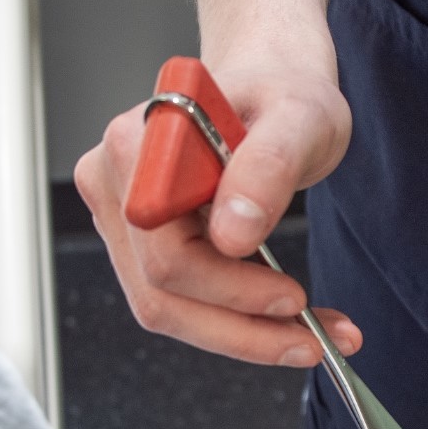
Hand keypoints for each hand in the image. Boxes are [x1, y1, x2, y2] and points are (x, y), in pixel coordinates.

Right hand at [74, 60, 360, 366]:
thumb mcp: (300, 119)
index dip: (229, 289)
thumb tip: (233, 235)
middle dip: (243, 329)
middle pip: (161, 292)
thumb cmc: (282, 94)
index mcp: (139, 145)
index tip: (294, 298)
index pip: (167, 252)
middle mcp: (114, 182)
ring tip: (310, 338)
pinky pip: (178, 301)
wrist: (273, 88)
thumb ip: (267, 168)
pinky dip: (234, 323)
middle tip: (313, 340)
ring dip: (242, 336)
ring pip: (167, 309)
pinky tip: (284, 323)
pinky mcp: (139, 244)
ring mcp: (120, 217)